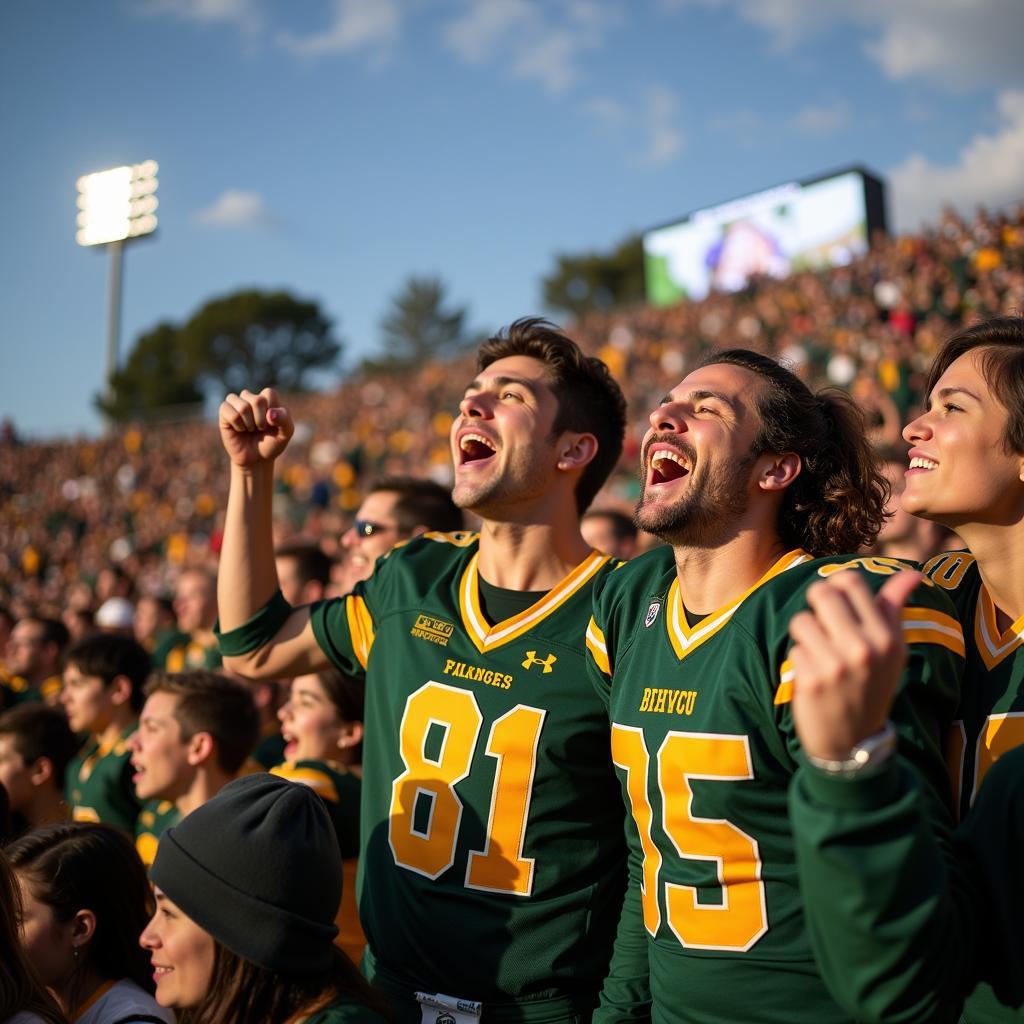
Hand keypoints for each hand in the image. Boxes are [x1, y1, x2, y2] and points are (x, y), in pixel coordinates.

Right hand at [219, 388, 293, 467]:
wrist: (256, 459)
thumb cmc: (271, 442)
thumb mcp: (286, 433)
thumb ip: (284, 419)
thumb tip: (270, 413)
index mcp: (266, 397)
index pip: (269, 394)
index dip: (272, 413)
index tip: (272, 423)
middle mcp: (250, 397)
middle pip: (257, 400)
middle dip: (261, 420)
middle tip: (260, 428)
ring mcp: (236, 403)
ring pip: (243, 407)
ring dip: (249, 423)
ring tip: (250, 429)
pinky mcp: (224, 411)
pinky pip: (229, 412)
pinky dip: (238, 425)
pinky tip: (239, 429)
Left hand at [788, 569, 920, 761]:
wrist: (854, 741)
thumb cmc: (872, 686)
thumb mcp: (892, 650)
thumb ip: (894, 607)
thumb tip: (914, 573)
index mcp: (886, 637)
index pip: (851, 581)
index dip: (837, 586)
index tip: (838, 603)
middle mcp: (863, 649)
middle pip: (821, 593)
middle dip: (816, 605)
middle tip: (823, 624)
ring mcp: (835, 665)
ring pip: (801, 621)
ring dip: (805, 636)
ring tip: (820, 654)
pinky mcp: (811, 680)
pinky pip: (794, 649)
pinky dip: (801, 660)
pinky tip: (815, 677)